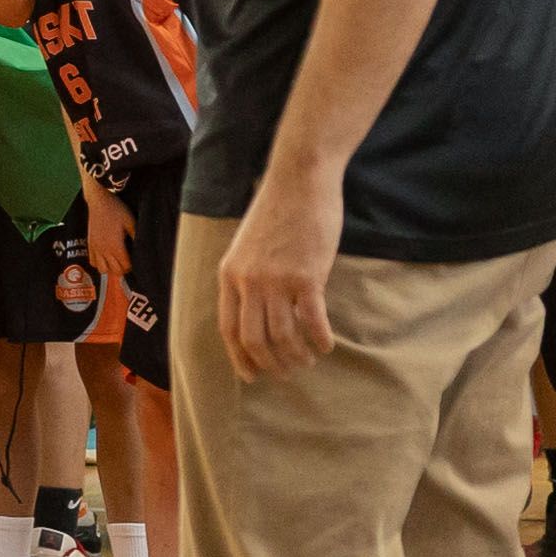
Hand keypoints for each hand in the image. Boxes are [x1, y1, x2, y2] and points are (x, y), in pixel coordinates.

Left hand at [215, 163, 344, 380]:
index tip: (252, 376)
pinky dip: (320, 339)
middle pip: (254, 340)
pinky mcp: (306, 276)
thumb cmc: (277, 210)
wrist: (299, 180)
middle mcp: (248, 281)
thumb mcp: (247, 245)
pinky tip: (326, 345)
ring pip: (283, 336)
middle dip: (272, 364)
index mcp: (229, 274)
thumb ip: (247, 276)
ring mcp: (276, 280)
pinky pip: (312, 321)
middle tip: (288, 373)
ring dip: (297, 356)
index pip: (229, 329)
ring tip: (309, 360)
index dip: (240, 358)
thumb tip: (257, 310)